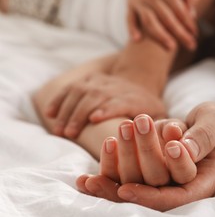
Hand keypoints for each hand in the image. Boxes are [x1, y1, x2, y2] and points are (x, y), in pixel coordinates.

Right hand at [46, 73, 165, 138]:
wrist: (140, 79)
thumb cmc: (148, 106)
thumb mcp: (159, 114)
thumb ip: (159, 126)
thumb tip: (161, 137)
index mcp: (134, 98)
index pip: (119, 101)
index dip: (107, 108)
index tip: (95, 118)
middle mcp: (116, 88)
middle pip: (96, 97)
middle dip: (80, 114)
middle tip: (69, 133)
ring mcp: (102, 82)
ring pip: (81, 91)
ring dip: (67, 110)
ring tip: (59, 130)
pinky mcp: (90, 79)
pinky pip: (71, 87)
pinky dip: (59, 98)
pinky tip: (49, 113)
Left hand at [77, 115, 197, 196]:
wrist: (210, 123)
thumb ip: (204, 135)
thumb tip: (185, 148)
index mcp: (205, 181)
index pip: (179, 198)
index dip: (153, 196)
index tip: (129, 187)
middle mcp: (183, 186)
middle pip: (154, 191)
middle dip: (135, 164)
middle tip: (123, 132)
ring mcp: (164, 180)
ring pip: (136, 186)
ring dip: (117, 170)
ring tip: (108, 143)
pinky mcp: (149, 173)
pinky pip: (125, 180)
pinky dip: (107, 177)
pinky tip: (83, 179)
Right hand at [128, 0, 198, 50]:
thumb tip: (192, 14)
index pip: (179, 9)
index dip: (188, 22)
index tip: (195, 34)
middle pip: (167, 18)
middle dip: (180, 34)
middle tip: (191, 46)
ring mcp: (138, 0)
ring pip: (149, 21)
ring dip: (160, 36)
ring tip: (171, 48)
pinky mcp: (129, 4)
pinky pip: (129, 18)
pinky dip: (132, 29)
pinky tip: (137, 40)